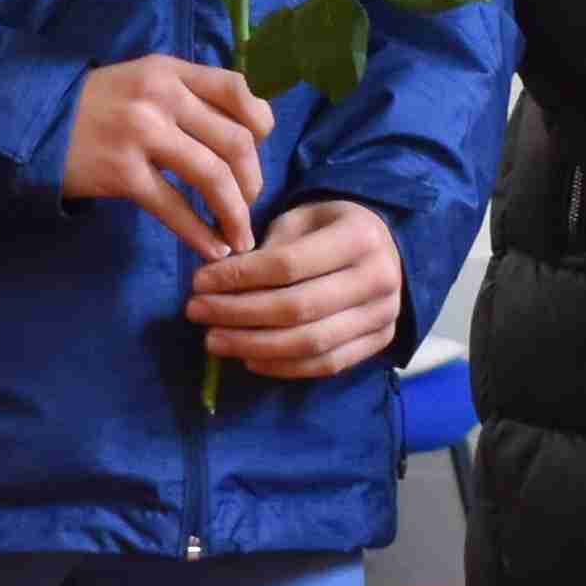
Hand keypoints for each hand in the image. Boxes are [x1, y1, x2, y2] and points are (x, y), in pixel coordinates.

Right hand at [67, 56, 271, 260]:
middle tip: (249, 204)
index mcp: (171, 71)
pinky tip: (212, 249)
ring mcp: (142, 134)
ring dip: (235, 213)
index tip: (259, 151)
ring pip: (213, 176)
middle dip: (253, 180)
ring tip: (240, 237)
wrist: (31, 121)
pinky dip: (200, 234)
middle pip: (235, 140)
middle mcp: (161, 97)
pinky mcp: (122, 172)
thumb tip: (244, 134)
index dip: (262, 124)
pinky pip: (175, 208)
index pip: (238, 88)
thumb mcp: (142, 82)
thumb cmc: (96, 106)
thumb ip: (187, 97)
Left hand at [190, 202, 404, 383]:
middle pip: (296, 308)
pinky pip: (326, 365)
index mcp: (358, 237)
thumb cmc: (331, 228)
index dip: (239, 277)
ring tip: (214, 340)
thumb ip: (266, 247)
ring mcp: (383, 315)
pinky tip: (248, 359)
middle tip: (197, 312)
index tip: (199, 282)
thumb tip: (216, 283)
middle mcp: (378, 278)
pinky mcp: (379, 342)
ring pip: (309, 343)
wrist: (388, 247)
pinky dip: (282, 367)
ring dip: (253, 346)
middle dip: (238, 314)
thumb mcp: (301, 219)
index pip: (288, 265)